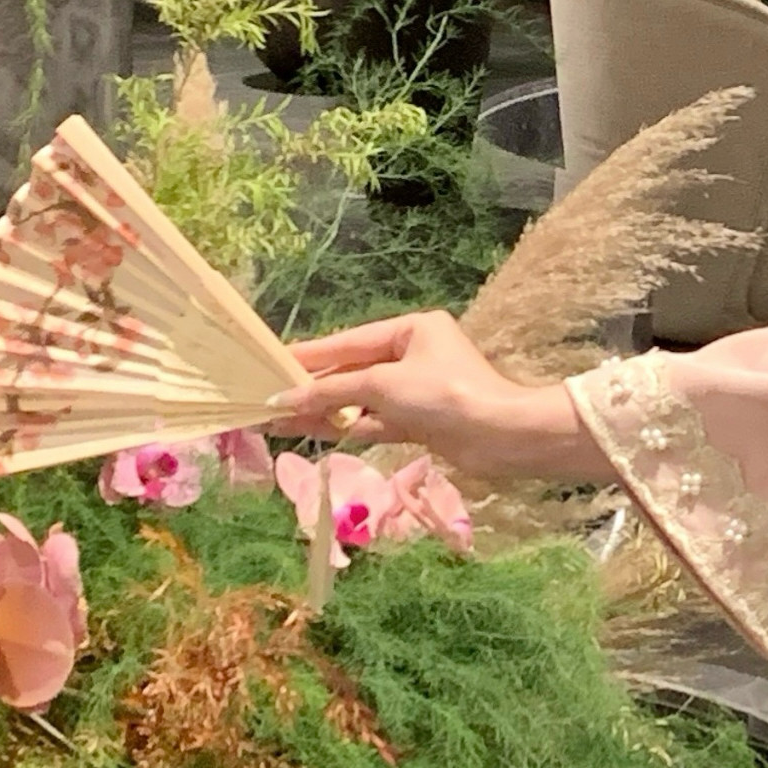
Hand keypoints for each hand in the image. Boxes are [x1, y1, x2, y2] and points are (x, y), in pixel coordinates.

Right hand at [275, 311, 599, 481]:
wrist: (501, 438)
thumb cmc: (445, 395)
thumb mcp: (383, 386)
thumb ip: (331, 392)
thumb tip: (283, 399)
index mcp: (412, 329)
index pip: (348, 341)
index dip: (309, 355)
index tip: (271, 362)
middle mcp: (414, 355)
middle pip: (352, 371)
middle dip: (312, 387)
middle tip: (267, 397)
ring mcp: (417, 391)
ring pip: (360, 400)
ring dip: (323, 410)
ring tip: (277, 418)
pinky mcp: (420, 422)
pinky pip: (374, 421)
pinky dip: (346, 426)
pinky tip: (310, 430)